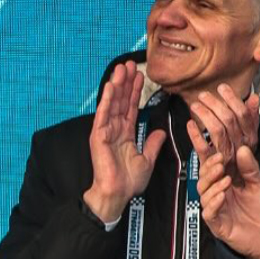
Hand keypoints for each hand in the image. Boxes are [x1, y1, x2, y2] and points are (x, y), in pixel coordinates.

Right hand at [82, 61, 166, 222]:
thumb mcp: (147, 160)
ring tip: (122, 68)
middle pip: (122, 100)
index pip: (132, 107)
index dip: (136, 91)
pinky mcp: (99, 135)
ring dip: (118, 84)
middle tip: (131, 63)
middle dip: (127, 82)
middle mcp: (114, 128)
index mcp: (125, 133)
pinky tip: (111, 86)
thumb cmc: (128, 181)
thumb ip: (153, 144)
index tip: (141, 76)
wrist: (117, 194)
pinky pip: (104, 114)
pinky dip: (107, 99)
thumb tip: (160, 132)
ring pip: (113, 102)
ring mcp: (105, 130)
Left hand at [187, 84, 259, 171]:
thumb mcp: (250, 140)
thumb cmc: (242, 166)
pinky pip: (203, 151)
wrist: (240, 199)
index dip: (233, 100)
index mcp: (250, 141)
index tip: (222, 88)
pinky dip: (196, 136)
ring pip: (218, 133)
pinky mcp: (212, 169)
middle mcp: (240, 149)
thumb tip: (253, 98)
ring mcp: (226, 159)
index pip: (244, 117)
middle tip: (203, 95)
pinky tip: (190, 125)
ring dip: (206, 116)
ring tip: (195, 106)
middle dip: (215, 105)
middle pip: (229, 122)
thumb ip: (251, 120)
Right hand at [197, 146, 259, 258]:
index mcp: (224, 179)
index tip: (198, 133)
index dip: (201, 147)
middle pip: (202, 175)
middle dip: (209, 167)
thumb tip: (243, 149)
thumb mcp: (259, 185)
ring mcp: (214, 206)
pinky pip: (208, 211)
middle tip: (219, 162)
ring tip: (225, 180)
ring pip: (203, 191)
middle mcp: (216, 191)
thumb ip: (250, 168)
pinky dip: (213, 202)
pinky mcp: (216, 222)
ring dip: (212, 183)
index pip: (209, 161)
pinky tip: (222, 196)